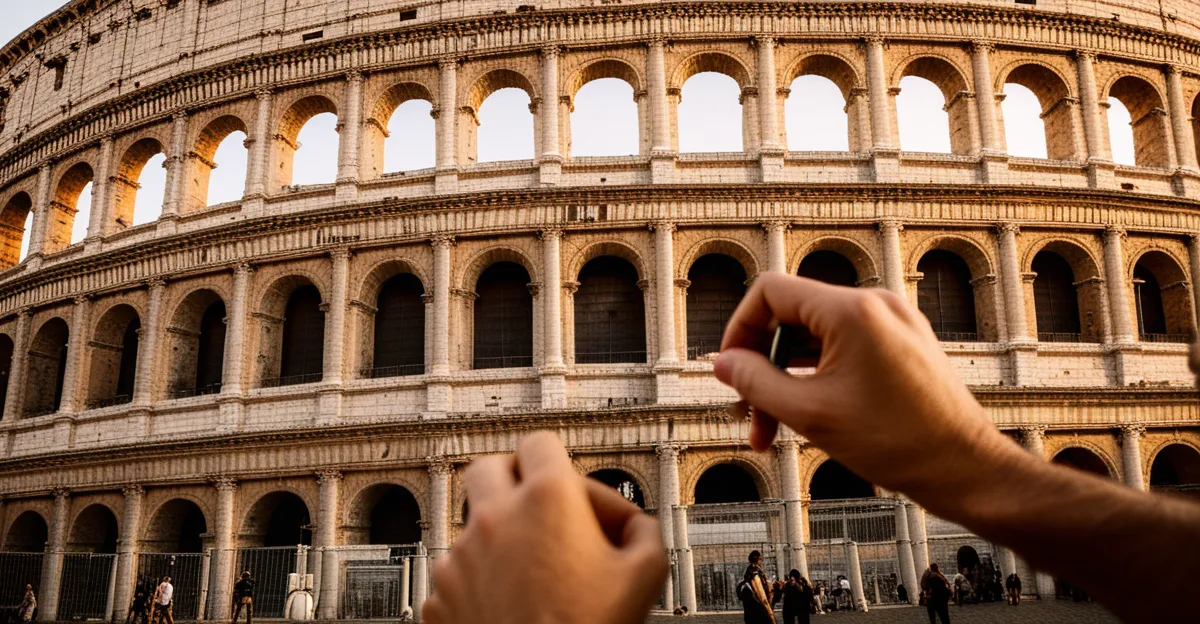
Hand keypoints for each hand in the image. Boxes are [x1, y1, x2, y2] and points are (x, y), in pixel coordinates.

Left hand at [422, 432, 667, 623]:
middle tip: (539, 512)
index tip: (574, 493)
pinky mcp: (440, 595)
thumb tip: (634, 527)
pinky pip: (457, 573)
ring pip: (472, 525)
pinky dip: (479, 581)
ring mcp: (459, 557)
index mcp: (545, 500)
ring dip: (499, 538)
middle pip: (488, 467)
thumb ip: (643, 531)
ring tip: (533, 575)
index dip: (560, 463)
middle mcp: (494, 519)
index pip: (539, 442)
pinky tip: (509, 604)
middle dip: (513, 483)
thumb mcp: (647, 575)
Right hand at [713, 273, 1023, 502]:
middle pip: (790, 317)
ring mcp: (891, 322)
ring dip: (787, 377)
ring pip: (814, 337)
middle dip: (762, 365)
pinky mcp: (901, 343)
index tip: (729, 371)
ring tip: (772, 430)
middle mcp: (874, 303)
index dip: (738, 329)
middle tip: (747, 415)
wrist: (966, 468)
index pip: (769, 292)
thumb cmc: (897, 443)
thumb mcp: (809, 414)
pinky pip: (842, 348)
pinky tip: (806, 416)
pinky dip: (816, 377)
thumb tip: (721, 363)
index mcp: (851, 310)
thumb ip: (754, 382)